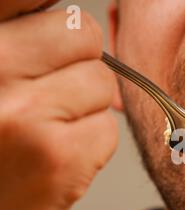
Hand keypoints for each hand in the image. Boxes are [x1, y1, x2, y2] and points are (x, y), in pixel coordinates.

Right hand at [0, 1, 118, 209]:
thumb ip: (16, 41)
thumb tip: (71, 19)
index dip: (49, 9)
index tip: (61, 29)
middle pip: (82, 32)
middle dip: (76, 61)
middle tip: (47, 92)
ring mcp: (26, 115)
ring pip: (103, 82)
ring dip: (84, 107)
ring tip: (43, 133)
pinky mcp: (62, 159)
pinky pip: (108, 128)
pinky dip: (91, 144)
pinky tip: (53, 161)